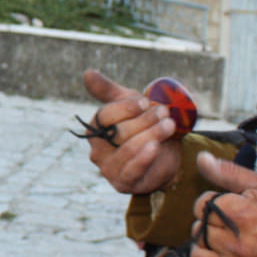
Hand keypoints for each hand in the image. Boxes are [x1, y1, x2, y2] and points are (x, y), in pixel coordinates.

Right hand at [79, 69, 181, 194]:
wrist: (166, 154)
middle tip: (164, 111)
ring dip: (151, 134)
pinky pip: (132, 170)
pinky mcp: (123, 182)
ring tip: (169, 124)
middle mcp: (97, 149)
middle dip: (144, 120)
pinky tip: (155, 147)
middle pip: (118, 131)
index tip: (146, 102)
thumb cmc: (144, 126)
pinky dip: (144, 158)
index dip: (126, 108)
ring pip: (128, 149)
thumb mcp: (130, 105)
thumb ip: (108, 90)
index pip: (105, 115)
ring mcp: (108, 168)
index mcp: (95, 128)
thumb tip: (87, 73)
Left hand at [171, 152, 256, 256]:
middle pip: (200, 229)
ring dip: (203, 247)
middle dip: (209, 224)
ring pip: (198, 255)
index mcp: (239, 215)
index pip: (203, 205)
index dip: (211, 203)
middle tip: (228, 225)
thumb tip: (202, 159)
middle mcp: (234, 243)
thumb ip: (230, 172)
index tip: (225, 206)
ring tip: (220, 244)